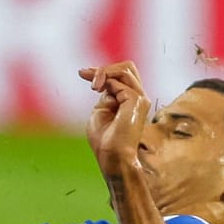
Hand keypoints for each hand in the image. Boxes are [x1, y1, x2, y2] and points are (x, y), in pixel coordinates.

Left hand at [82, 61, 150, 179]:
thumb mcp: (101, 110)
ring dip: (103, 71)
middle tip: (86, 75)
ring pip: (125, 70)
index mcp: (130, 100)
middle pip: (127, 67)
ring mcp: (140, 99)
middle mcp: (138, 98)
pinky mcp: (137, 101)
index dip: (103, 70)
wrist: (111, 156)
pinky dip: (105, 81)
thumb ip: (105, 94)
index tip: (82, 73)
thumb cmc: (105, 139)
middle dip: (106, 67)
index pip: (122, 75)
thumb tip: (105, 81)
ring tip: (92, 85)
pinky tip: (97, 91)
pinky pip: (120, 82)